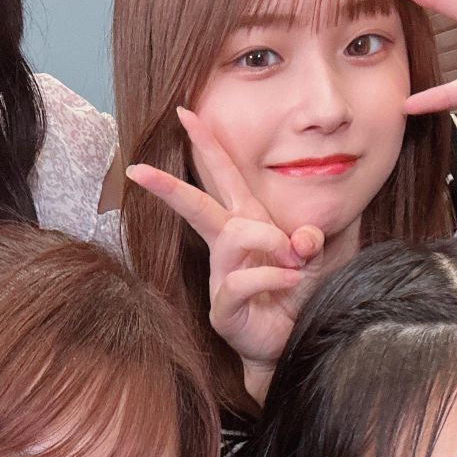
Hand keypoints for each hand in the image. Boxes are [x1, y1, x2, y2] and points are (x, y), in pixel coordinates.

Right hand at [125, 107, 323, 399]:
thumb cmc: (301, 297)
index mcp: (249, 223)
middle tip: (138, 169)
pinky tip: (290, 281)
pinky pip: (240, 281)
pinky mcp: (224, 309)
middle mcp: (230, 246)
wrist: (297, 343)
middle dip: (168, 185)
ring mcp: (222, 278)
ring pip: (230, 235)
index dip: (208, 144)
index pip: (225, 177)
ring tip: (294, 259)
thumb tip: (302, 236)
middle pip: (197, 205)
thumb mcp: (319, 259)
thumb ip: (315, 238)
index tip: (186, 112)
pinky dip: (270, 276)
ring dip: (266, 239)